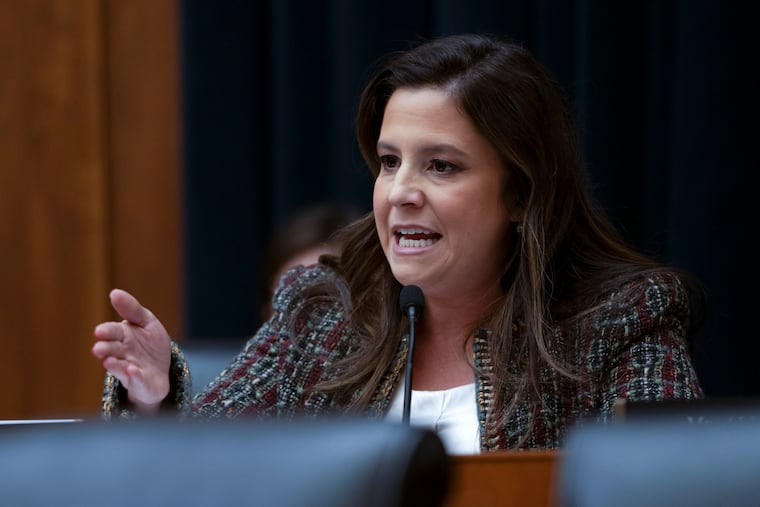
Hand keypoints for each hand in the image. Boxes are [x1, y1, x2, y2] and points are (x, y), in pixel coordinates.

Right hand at [91, 289, 171, 412]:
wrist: (161, 371)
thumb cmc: (150, 344)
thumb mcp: (147, 322)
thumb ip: (132, 309)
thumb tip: (114, 292)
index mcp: (122, 336)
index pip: (112, 331)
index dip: (107, 332)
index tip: (99, 332)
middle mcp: (122, 353)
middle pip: (111, 350)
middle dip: (105, 349)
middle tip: (98, 348)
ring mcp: (129, 369)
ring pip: (118, 367)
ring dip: (114, 365)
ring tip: (108, 361)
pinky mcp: (139, 383)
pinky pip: (136, 381)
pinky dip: (134, 376)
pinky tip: (132, 370)